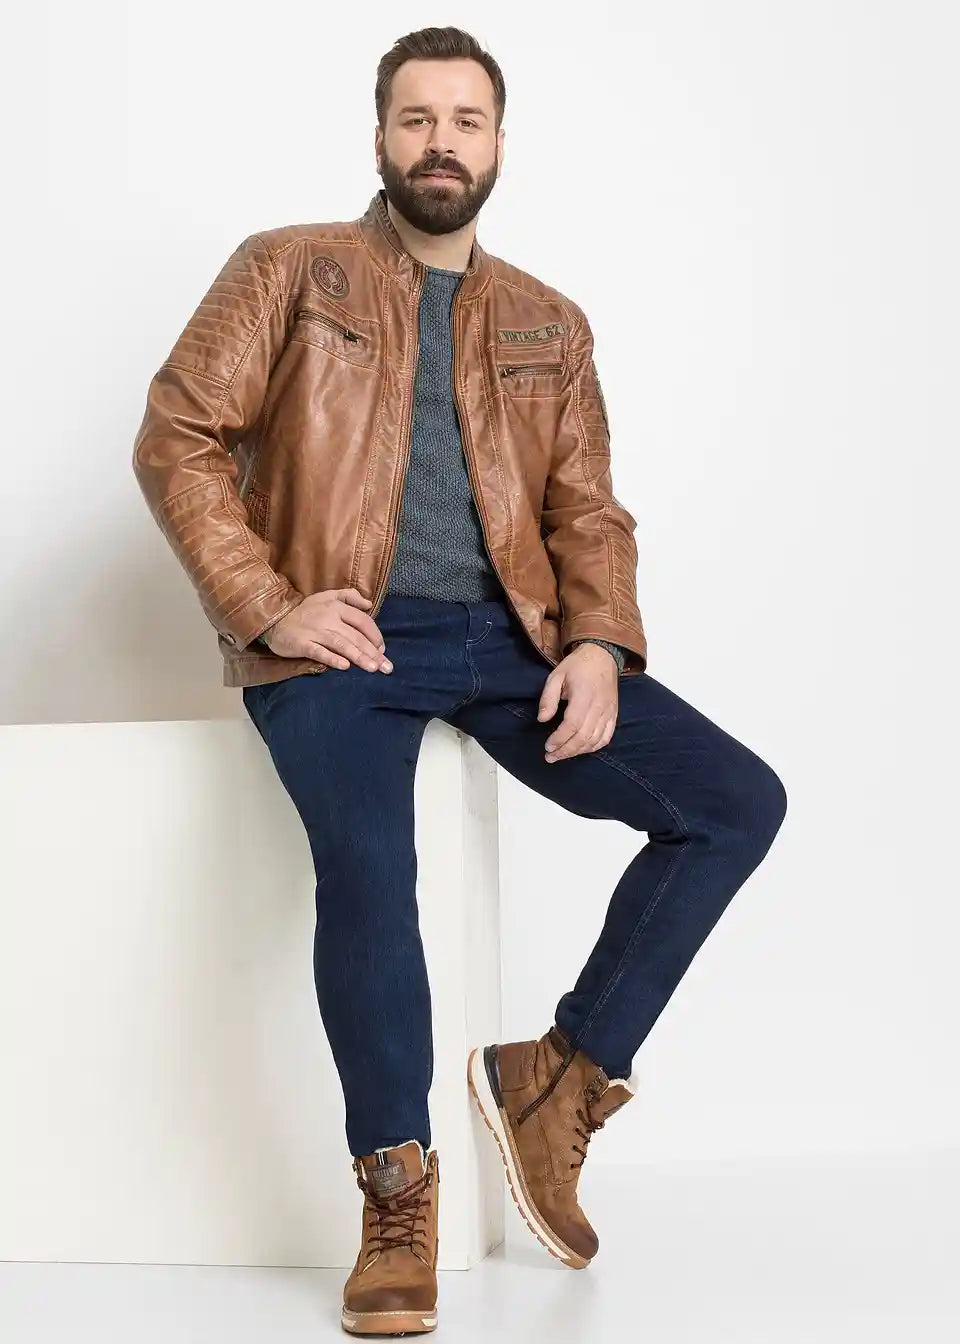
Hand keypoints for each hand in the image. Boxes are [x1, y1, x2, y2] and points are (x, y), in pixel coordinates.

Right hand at [262, 588, 392, 671]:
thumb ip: (349, 596)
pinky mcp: (302, 644)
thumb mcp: (327, 596)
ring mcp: (315, 631)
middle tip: (386, 667)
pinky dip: (332, 659)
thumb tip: (369, 604)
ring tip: (373, 668)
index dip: (375, 635)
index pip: (362, 621)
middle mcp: (328, 618)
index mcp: (336, 607)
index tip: (382, 649)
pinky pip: (319, 652)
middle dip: (373, 652)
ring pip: (341, 644)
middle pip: (355, 636)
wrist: (274, 618)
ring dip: (359, 656)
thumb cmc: (305, 610)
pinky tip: (345, 666)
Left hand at [537, 643, 618, 761]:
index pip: (572, 725)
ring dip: (577, 752)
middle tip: (550, 757)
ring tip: (562, 755)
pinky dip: (593, 747)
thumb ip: (548, 698)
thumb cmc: (577, 666)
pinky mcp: (613, 715)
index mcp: (583, 696)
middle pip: (583, 737)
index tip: (547, 746)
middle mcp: (599, 707)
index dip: (559, 739)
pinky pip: (606, 737)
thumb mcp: (556, 676)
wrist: (602, 656)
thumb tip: (542, 719)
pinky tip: (581, 750)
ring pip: (595, 740)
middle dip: (565, 751)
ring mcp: (608, 712)